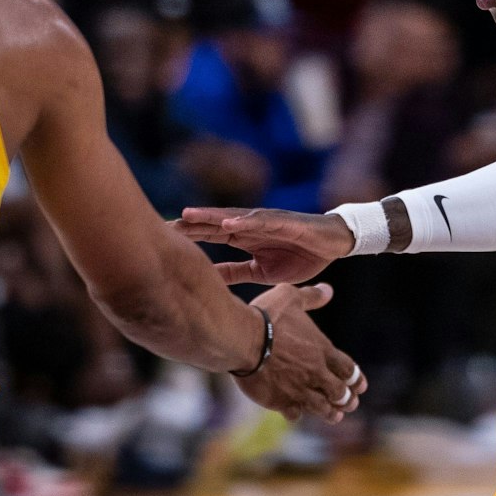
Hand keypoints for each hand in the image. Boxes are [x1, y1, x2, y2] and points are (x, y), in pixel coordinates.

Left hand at [173, 207, 356, 284]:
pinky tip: (228, 223)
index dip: (188, 236)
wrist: (333, 245)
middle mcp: (250, 227)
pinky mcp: (285, 222)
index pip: (210, 235)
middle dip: (190, 223)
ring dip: (210, 216)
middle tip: (164, 224)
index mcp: (244, 238)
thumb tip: (209, 279)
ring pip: (233, 218)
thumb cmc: (298, 256)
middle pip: (214, 224)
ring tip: (188, 215)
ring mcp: (266, 222)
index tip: (163, 239)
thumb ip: (235, 272)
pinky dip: (245, 222)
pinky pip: (262, 222)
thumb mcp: (260, 271)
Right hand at [232, 282, 365, 419]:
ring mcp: (299, 389)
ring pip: (323, 408)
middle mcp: (315, 373)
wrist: (242, 339)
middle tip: (350, 403)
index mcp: (322, 350)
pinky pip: (294, 413)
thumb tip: (327, 290)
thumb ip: (310, 296)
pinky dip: (296, 414)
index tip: (360, 386)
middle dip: (347, 399)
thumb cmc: (267, 316)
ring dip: (330, 413)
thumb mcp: (290, 297)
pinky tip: (295, 413)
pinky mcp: (280, 400)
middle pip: (340, 392)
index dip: (356, 378)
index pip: (348, 369)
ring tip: (334, 416)